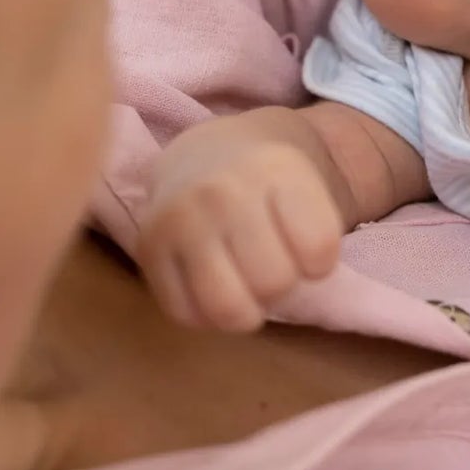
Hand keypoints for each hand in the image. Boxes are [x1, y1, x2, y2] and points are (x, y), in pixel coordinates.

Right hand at [138, 129, 342, 330]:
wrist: (205, 155)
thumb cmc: (269, 186)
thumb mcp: (309, 188)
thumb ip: (321, 234)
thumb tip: (305, 286)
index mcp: (275, 169)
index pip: (319, 249)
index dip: (319, 264)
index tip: (306, 247)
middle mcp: (223, 190)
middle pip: (274, 282)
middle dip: (281, 285)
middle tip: (271, 263)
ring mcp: (180, 217)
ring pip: (228, 308)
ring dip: (246, 309)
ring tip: (245, 284)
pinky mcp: (148, 246)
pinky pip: (186, 315)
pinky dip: (206, 315)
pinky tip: (213, 286)